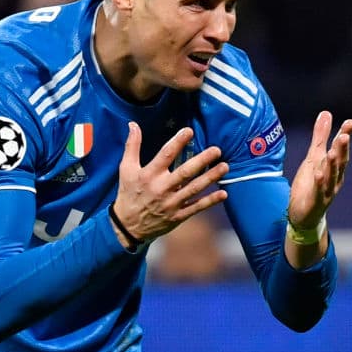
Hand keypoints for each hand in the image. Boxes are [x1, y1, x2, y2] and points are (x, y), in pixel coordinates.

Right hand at [113, 122, 228, 246]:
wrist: (127, 227)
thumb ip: (132, 146)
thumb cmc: (128, 193)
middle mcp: (161, 188)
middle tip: (217, 150)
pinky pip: (196, 208)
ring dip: (210, 178)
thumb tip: (133, 124)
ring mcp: (171, 203)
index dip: (177, 142)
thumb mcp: (126, 169)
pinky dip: (210, 201)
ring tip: (225, 166)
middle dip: (202, 161)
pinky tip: (223, 193)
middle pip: (185, 172)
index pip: (165, 155)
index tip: (189, 131)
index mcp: (149, 175)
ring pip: (194, 189)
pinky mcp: (177, 216)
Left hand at [287, 111, 351, 228]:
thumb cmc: (311, 183)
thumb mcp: (314, 156)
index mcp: (335, 167)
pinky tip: (318, 174)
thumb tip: (327, 113)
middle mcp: (335, 178)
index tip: (350, 122)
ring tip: (333, 152)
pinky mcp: (316, 201)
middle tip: (344, 136)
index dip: (345, 136)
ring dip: (333, 165)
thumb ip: (321, 136)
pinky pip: (319, 191)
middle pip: (340, 162)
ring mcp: (327, 190)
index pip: (341, 149)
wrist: (304, 214)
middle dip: (342, 150)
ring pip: (331, 176)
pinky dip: (320, 183)